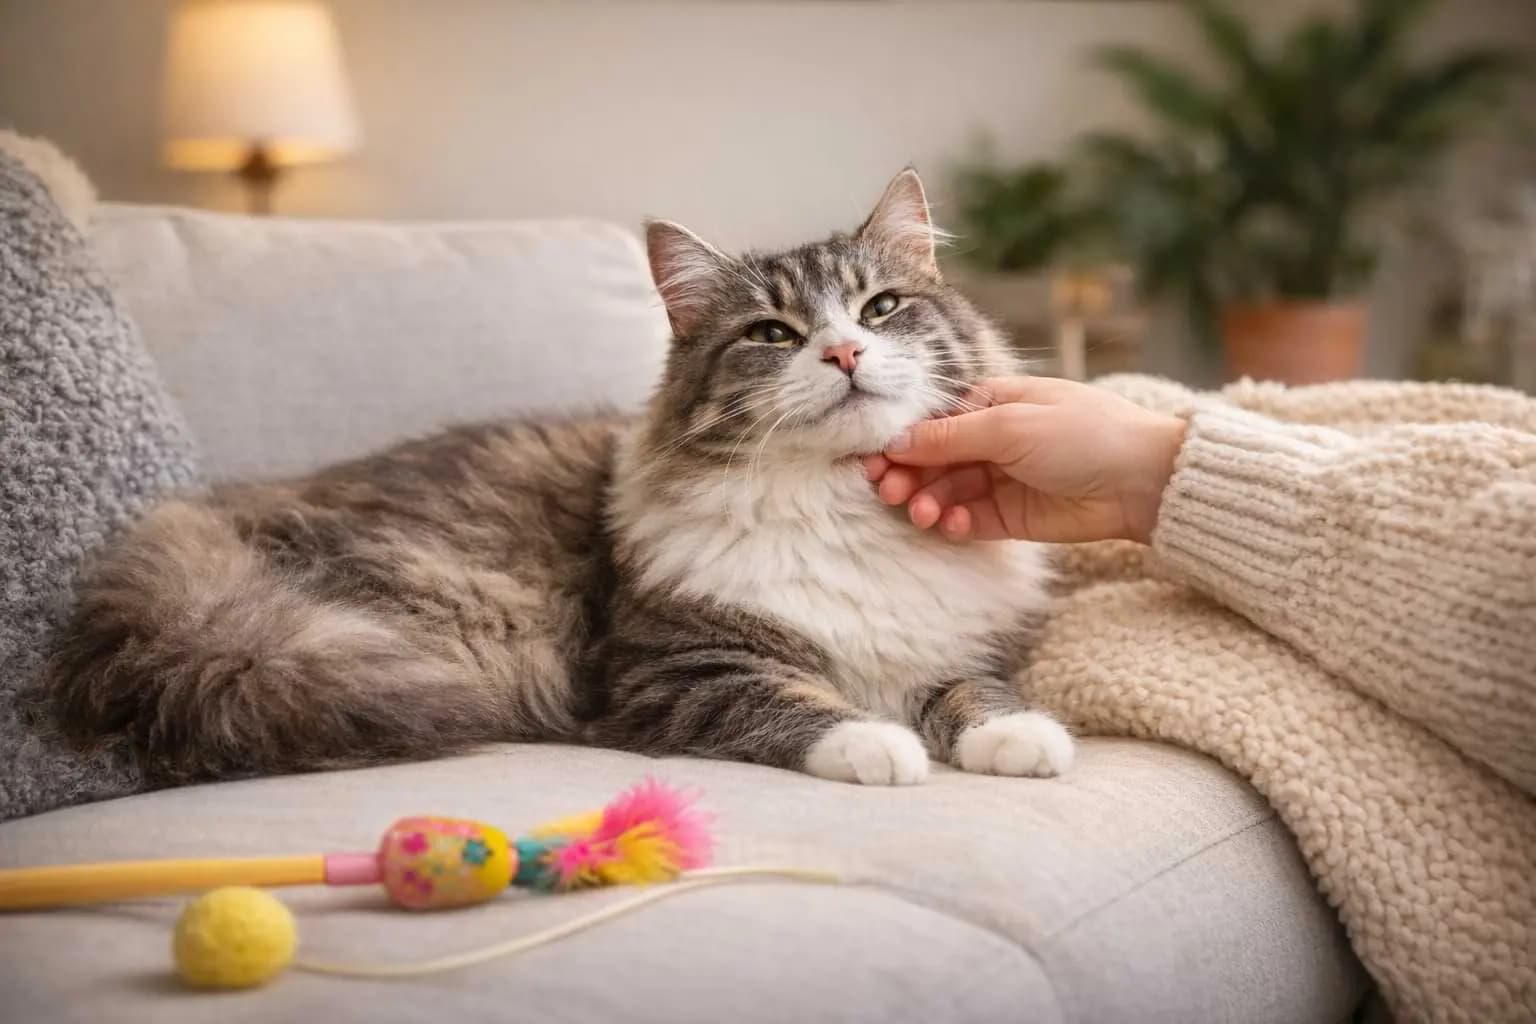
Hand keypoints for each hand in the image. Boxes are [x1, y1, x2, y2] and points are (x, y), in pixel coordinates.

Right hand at [866, 376, 1186, 543]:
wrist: (1141, 481)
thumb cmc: (1083, 434)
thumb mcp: (1011, 425)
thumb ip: (951, 437)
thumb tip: (897, 443)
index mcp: (992, 403)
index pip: (933, 422)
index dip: (901, 441)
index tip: (873, 461)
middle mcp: (992, 439)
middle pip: (933, 459)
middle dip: (907, 474)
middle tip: (889, 491)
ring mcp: (1000, 479)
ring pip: (946, 491)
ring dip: (927, 501)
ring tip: (922, 513)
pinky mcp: (1010, 516)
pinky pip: (968, 520)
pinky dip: (953, 523)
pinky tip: (950, 524)